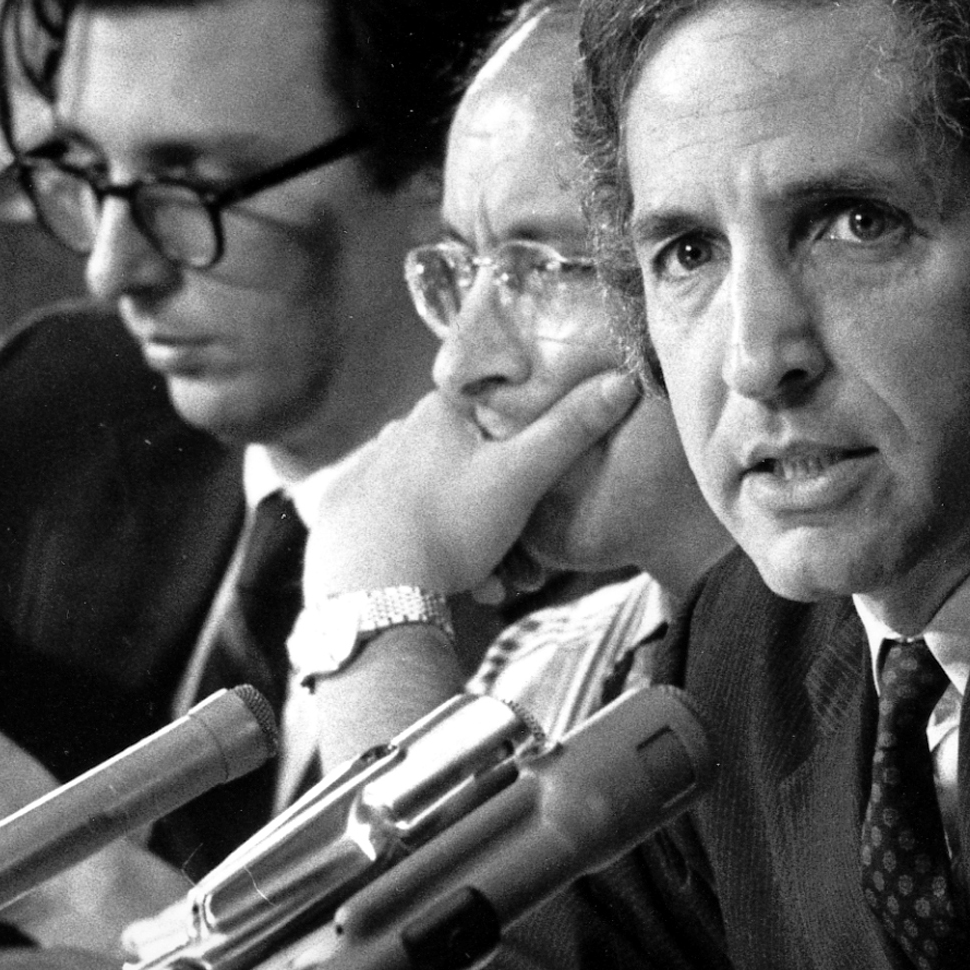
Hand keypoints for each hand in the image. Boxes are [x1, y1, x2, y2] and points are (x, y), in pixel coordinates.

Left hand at [299, 369, 641, 600]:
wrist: (371, 588)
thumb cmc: (451, 525)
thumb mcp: (522, 476)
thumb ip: (571, 429)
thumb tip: (623, 380)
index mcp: (439, 411)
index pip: (498, 415)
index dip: (529, 457)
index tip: (541, 497)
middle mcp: (398, 432)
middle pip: (473, 468)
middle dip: (507, 517)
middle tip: (524, 563)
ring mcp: (369, 473)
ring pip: (445, 503)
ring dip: (477, 545)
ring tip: (492, 584)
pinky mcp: (347, 514)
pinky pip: (409, 526)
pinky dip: (437, 554)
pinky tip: (454, 585)